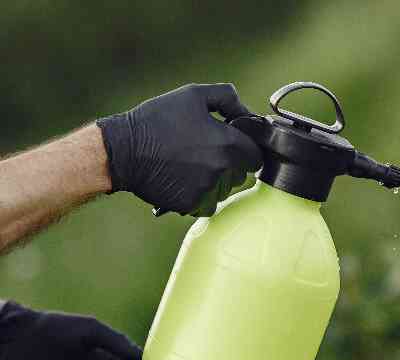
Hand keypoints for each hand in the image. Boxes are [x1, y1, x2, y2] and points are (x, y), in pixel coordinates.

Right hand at [96, 83, 263, 216]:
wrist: (122, 150)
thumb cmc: (157, 120)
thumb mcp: (193, 95)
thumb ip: (228, 98)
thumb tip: (249, 114)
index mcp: (229, 144)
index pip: (256, 155)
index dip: (245, 148)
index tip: (230, 143)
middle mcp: (222, 170)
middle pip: (241, 174)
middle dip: (230, 164)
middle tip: (203, 151)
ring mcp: (208, 190)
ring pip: (225, 190)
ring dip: (215, 180)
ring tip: (189, 164)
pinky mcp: (192, 205)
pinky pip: (208, 203)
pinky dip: (200, 195)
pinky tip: (182, 179)